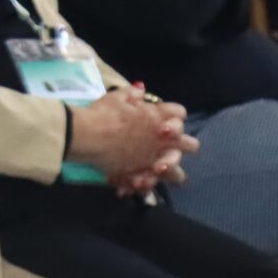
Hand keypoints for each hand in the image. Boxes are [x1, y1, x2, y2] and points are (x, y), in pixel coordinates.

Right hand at [67, 86, 195, 180]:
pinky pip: (150, 185)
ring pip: (177, 172)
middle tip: (167, 145)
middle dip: (183, 145)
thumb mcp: (117, 97)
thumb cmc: (103, 113)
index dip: (173, 116)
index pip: (180, 113)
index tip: (162, 117)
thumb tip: (140, 92)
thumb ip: (133, 94)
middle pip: (190, 145)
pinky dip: (143, 185)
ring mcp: (153, 160)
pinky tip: (135, 181)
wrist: (87, 136)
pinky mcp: (140, 175)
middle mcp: (162, 140)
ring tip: (157, 170)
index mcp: (159, 117)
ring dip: (171, 172)